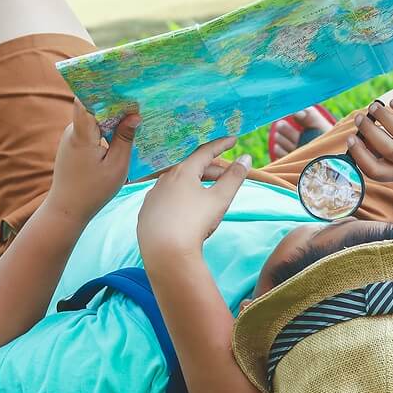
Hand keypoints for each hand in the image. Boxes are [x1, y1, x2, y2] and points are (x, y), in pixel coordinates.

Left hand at [42, 97, 139, 221]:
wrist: (67, 209)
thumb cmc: (93, 191)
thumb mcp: (116, 166)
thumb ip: (125, 139)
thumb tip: (134, 115)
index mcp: (82, 134)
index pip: (85, 99)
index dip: (101, 88)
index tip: (122, 83)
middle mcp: (73, 131)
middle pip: (93, 107)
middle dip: (114, 102)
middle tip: (138, 97)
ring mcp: (71, 138)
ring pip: (93, 119)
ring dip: (111, 117)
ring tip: (134, 113)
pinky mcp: (74, 145)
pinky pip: (91, 130)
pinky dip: (106, 129)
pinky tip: (122, 133)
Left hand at [136, 136, 250, 257]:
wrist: (165, 253)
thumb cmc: (194, 223)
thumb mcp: (220, 199)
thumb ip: (234, 177)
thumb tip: (246, 158)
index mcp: (183, 172)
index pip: (206, 151)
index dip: (221, 145)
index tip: (233, 140)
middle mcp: (165, 179)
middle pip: (192, 167)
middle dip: (212, 169)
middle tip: (228, 174)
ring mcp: (153, 195)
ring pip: (177, 183)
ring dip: (195, 183)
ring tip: (208, 192)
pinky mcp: (147, 212)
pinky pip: (166, 198)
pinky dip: (180, 198)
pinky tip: (186, 209)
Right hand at [347, 98, 392, 181]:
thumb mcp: (388, 157)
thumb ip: (371, 148)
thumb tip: (356, 135)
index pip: (376, 171)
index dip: (361, 155)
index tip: (350, 138)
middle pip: (390, 150)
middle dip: (371, 132)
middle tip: (359, 118)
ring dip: (385, 118)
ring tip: (373, 107)